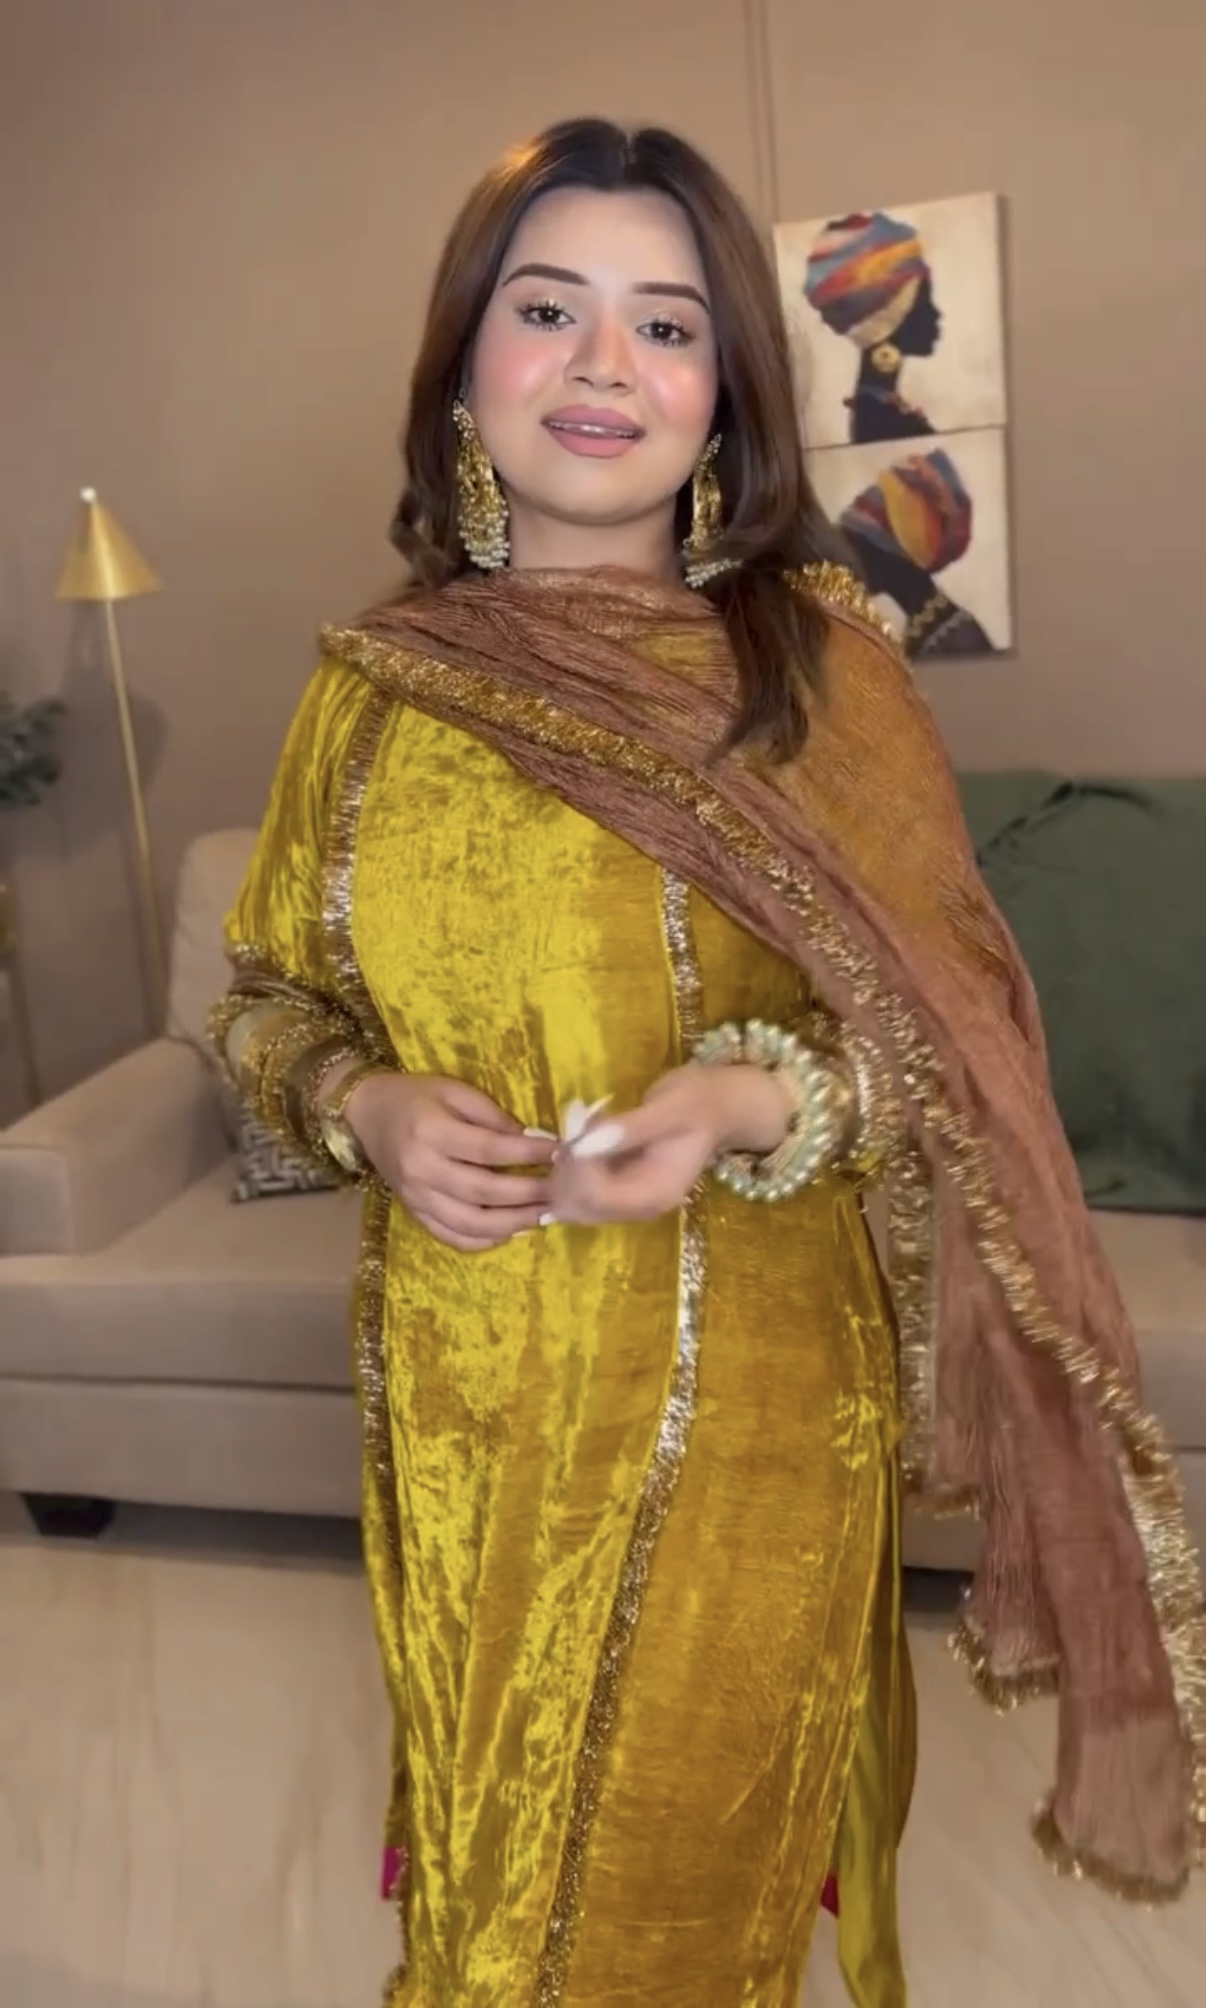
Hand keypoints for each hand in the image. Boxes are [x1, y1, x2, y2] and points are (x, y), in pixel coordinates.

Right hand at [344, 1074, 554, 1251]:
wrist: (366, 1115)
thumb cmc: (415, 1097)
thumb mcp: (454, 1091)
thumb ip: (492, 1116)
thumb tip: (533, 1139)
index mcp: (432, 1132)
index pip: (489, 1149)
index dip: (528, 1153)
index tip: (559, 1152)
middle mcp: (422, 1169)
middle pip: (483, 1191)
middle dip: (528, 1194)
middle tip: (560, 1192)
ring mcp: (416, 1197)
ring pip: (470, 1223)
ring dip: (512, 1223)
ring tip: (543, 1215)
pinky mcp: (414, 1212)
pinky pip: (451, 1236)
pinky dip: (483, 1240)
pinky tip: (510, 1231)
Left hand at [547, 1062, 789, 1225]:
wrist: (720, 1105)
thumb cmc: (700, 1102)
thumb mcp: (669, 1108)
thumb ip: (630, 1128)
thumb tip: (586, 1143)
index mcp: (654, 1194)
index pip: (595, 1197)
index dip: (577, 1166)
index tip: (580, 1126)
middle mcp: (638, 1207)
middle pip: (578, 1206)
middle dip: (566, 1168)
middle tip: (578, 1122)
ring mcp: (626, 1200)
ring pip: (572, 1199)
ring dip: (563, 1165)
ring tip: (581, 1124)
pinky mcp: (617, 1187)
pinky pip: (578, 1186)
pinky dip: (569, 1164)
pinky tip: (576, 1134)